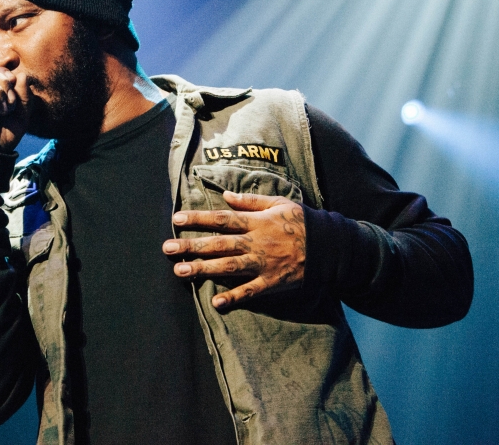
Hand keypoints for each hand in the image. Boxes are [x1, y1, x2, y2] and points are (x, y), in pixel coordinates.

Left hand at [161, 191, 305, 309]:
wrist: (331, 247)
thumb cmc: (302, 222)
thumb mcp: (279, 203)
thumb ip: (251, 200)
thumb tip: (225, 195)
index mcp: (256, 222)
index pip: (222, 219)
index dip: (198, 219)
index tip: (176, 219)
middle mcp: (256, 243)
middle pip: (218, 244)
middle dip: (191, 246)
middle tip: (167, 249)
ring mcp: (263, 264)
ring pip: (228, 267)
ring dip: (203, 269)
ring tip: (180, 271)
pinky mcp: (272, 282)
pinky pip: (250, 291)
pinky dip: (234, 297)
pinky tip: (216, 303)